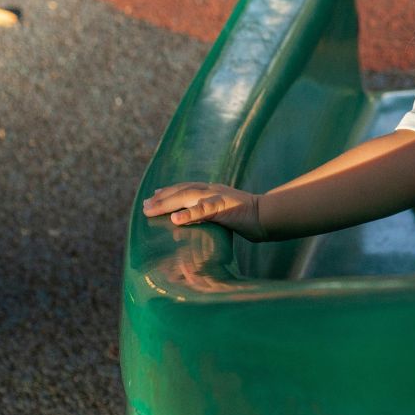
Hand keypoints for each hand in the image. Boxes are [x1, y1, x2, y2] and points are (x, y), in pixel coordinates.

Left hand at [142, 183, 265, 241]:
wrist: (270, 216)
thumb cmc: (250, 219)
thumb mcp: (226, 214)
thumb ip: (212, 216)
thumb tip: (199, 226)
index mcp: (214, 191)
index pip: (187, 187)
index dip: (169, 191)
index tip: (153, 195)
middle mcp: (213, 190)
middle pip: (182, 190)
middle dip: (161, 198)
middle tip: (144, 206)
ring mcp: (219, 197)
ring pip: (187, 196)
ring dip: (166, 203)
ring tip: (149, 210)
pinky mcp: (225, 208)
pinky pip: (204, 210)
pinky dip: (189, 214)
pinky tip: (175, 219)